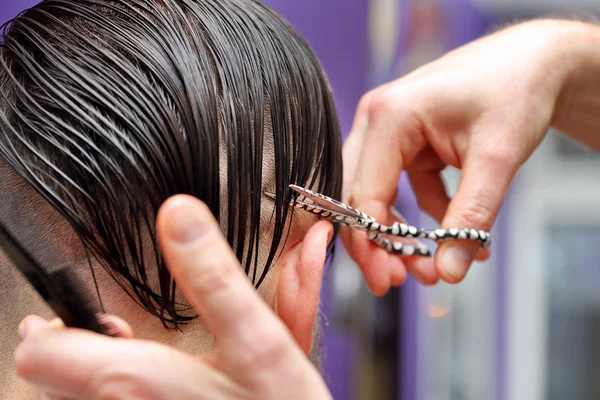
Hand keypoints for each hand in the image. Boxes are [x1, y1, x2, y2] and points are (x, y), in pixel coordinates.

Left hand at [15, 195, 331, 399]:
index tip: (89, 313)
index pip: (39, 353)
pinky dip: (107, 394)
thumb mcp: (257, 338)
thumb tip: (178, 215)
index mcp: (133, 382)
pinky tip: (147, 388)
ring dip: (87, 375)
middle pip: (48, 381)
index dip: (55, 325)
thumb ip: (213, 277)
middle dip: (73, 349)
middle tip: (113, 333)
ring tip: (126, 360)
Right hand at [342, 19, 585, 292]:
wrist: (534, 62)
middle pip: (357, 195)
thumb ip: (470, 218)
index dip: (371, 242)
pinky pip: (402, 188)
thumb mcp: (495, 159)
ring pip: (376, 195)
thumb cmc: (514, 92)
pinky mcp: (405, 143)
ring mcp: (388, 132)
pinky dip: (423, 216)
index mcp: (388, 117)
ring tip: (431, 266)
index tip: (387, 281)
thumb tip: (448, 272)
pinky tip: (455, 236)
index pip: (363, 192)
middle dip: (377, 242)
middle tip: (399, 280)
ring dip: (398, 233)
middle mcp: (377, 121)